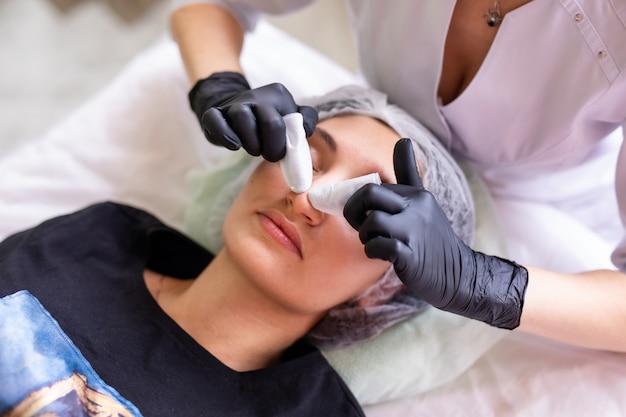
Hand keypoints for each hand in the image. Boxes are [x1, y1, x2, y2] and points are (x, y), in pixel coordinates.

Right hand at [188, 72, 317, 161]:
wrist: (237, 107)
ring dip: (251, 142)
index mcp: (277, 95)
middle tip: (270, 156)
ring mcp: (234, 104)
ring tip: (254, 150)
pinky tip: (234, 146)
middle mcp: (255, 96)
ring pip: (242, 117)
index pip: (286, 121)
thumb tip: (306, 130)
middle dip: (272, 146)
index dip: (283, 143)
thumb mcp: (291, 114)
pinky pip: (214, 120)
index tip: (282, 153)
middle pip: (269, 121)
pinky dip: (224, 135)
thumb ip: (306, 119)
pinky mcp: (215, 113)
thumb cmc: (269, 117)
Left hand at [343, 138, 527, 328]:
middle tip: (361, 226)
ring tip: (375, 242)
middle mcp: (416, 208)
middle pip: (368, 194)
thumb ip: (409, 173)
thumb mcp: (423, 201)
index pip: (373, 186)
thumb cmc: (431, 237)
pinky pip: (379, 246)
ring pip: (371, 221)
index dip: (356, 200)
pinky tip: (382, 255)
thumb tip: (404, 140)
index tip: (362, 212)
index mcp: (415, 195)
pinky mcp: (411, 256)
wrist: (458, 274)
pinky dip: (373, 251)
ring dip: (365, 236)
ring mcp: (413, 232)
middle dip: (353, 212)